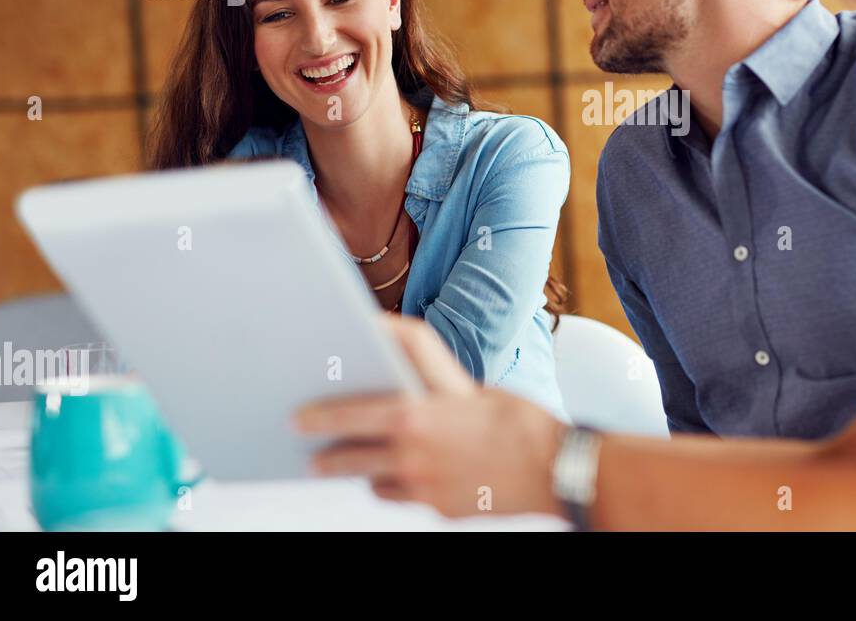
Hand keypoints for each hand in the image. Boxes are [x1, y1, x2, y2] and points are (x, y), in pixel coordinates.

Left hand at [294, 315, 567, 518]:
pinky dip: (396, 486)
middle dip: (326, 455)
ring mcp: (425, 486)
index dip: (322, 414)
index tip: (300, 416)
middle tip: (310, 454)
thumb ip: (424, 375)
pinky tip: (399, 477)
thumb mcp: (466, 383)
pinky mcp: (440, 509)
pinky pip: (404, 497)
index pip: (352, 413)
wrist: (555, 467)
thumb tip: (386, 346)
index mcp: (417, 414)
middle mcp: (413, 453)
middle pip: (352, 457)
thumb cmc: (516, 416)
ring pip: (373, 482)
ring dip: (360, 472)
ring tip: (347, 465)